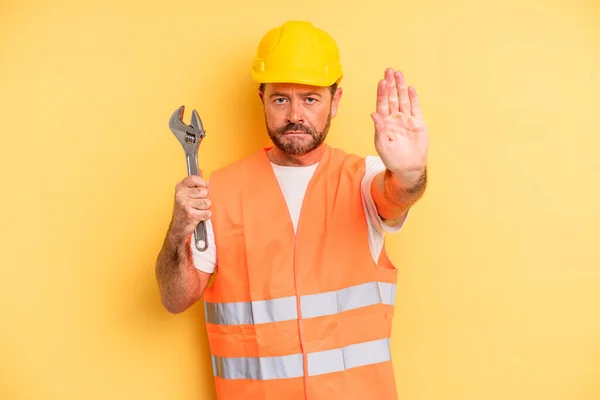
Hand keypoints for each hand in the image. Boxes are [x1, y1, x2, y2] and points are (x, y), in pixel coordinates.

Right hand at [169, 175, 210, 244]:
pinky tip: (199, 216)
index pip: (195, 179)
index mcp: (180, 187)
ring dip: (205, 208)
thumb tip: (200, 170)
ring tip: (198, 210)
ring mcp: (184, 204)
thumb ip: (194, 183)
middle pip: (204, 191)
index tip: (202, 189)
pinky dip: (206, 216)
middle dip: (204, 198)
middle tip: (197, 204)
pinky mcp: (190, 214)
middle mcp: (180, 194)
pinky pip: (207, 212)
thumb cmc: (185, 209)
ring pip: (207, 202)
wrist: (179, 227)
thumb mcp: (186, 194)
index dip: (202, 184)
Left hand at [371, 68, 428, 186]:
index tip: (382, 81)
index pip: (382, 104)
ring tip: (399, 74)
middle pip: (392, 98)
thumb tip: (374, 114)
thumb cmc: (391, 159)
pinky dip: (413, 98)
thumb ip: (379, 129)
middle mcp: (394, 118)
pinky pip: (415, 108)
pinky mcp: (417, 123)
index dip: (382, 93)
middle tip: (389, 70)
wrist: (408, 167)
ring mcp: (406, 120)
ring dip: (401, 87)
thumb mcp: (382, 145)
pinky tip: (410, 89)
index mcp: (384, 123)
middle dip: (390, 84)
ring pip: (403, 100)